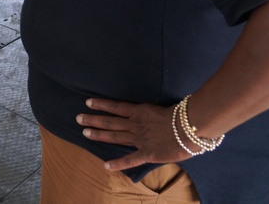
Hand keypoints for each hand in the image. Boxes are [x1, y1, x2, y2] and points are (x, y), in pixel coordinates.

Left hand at [76, 98, 192, 170]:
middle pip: (110, 121)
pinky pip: (130, 159)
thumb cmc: (183, 116)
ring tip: (84, 133)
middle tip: (78, 118)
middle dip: (93, 120)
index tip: (88, 102)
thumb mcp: (165, 107)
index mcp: (140, 111)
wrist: (189, 128)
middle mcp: (136, 124)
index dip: (101, 104)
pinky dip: (117, 163)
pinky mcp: (146, 153)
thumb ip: (156, 111)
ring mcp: (139, 139)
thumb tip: (155, 112)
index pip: (116, 106)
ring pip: (114, 136)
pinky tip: (106, 166)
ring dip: (99, 135)